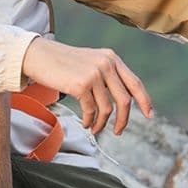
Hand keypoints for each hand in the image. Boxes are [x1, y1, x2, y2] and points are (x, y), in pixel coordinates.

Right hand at [22, 37, 153, 135]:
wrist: (38, 55)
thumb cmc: (62, 63)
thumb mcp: (90, 62)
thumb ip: (107, 75)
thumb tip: (123, 101)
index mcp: (112, 58)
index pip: (135, 83)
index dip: (145, 100)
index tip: (150, 115)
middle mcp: (106, 64)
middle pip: (125, 100)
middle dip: (124, 120)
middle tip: (118, 132)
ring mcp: (94, 74)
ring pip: (108, 109)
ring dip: (102, 123)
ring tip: (96, 129)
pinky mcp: (81, 85)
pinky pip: (92, 110)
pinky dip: (90, 121)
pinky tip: (87, 124)